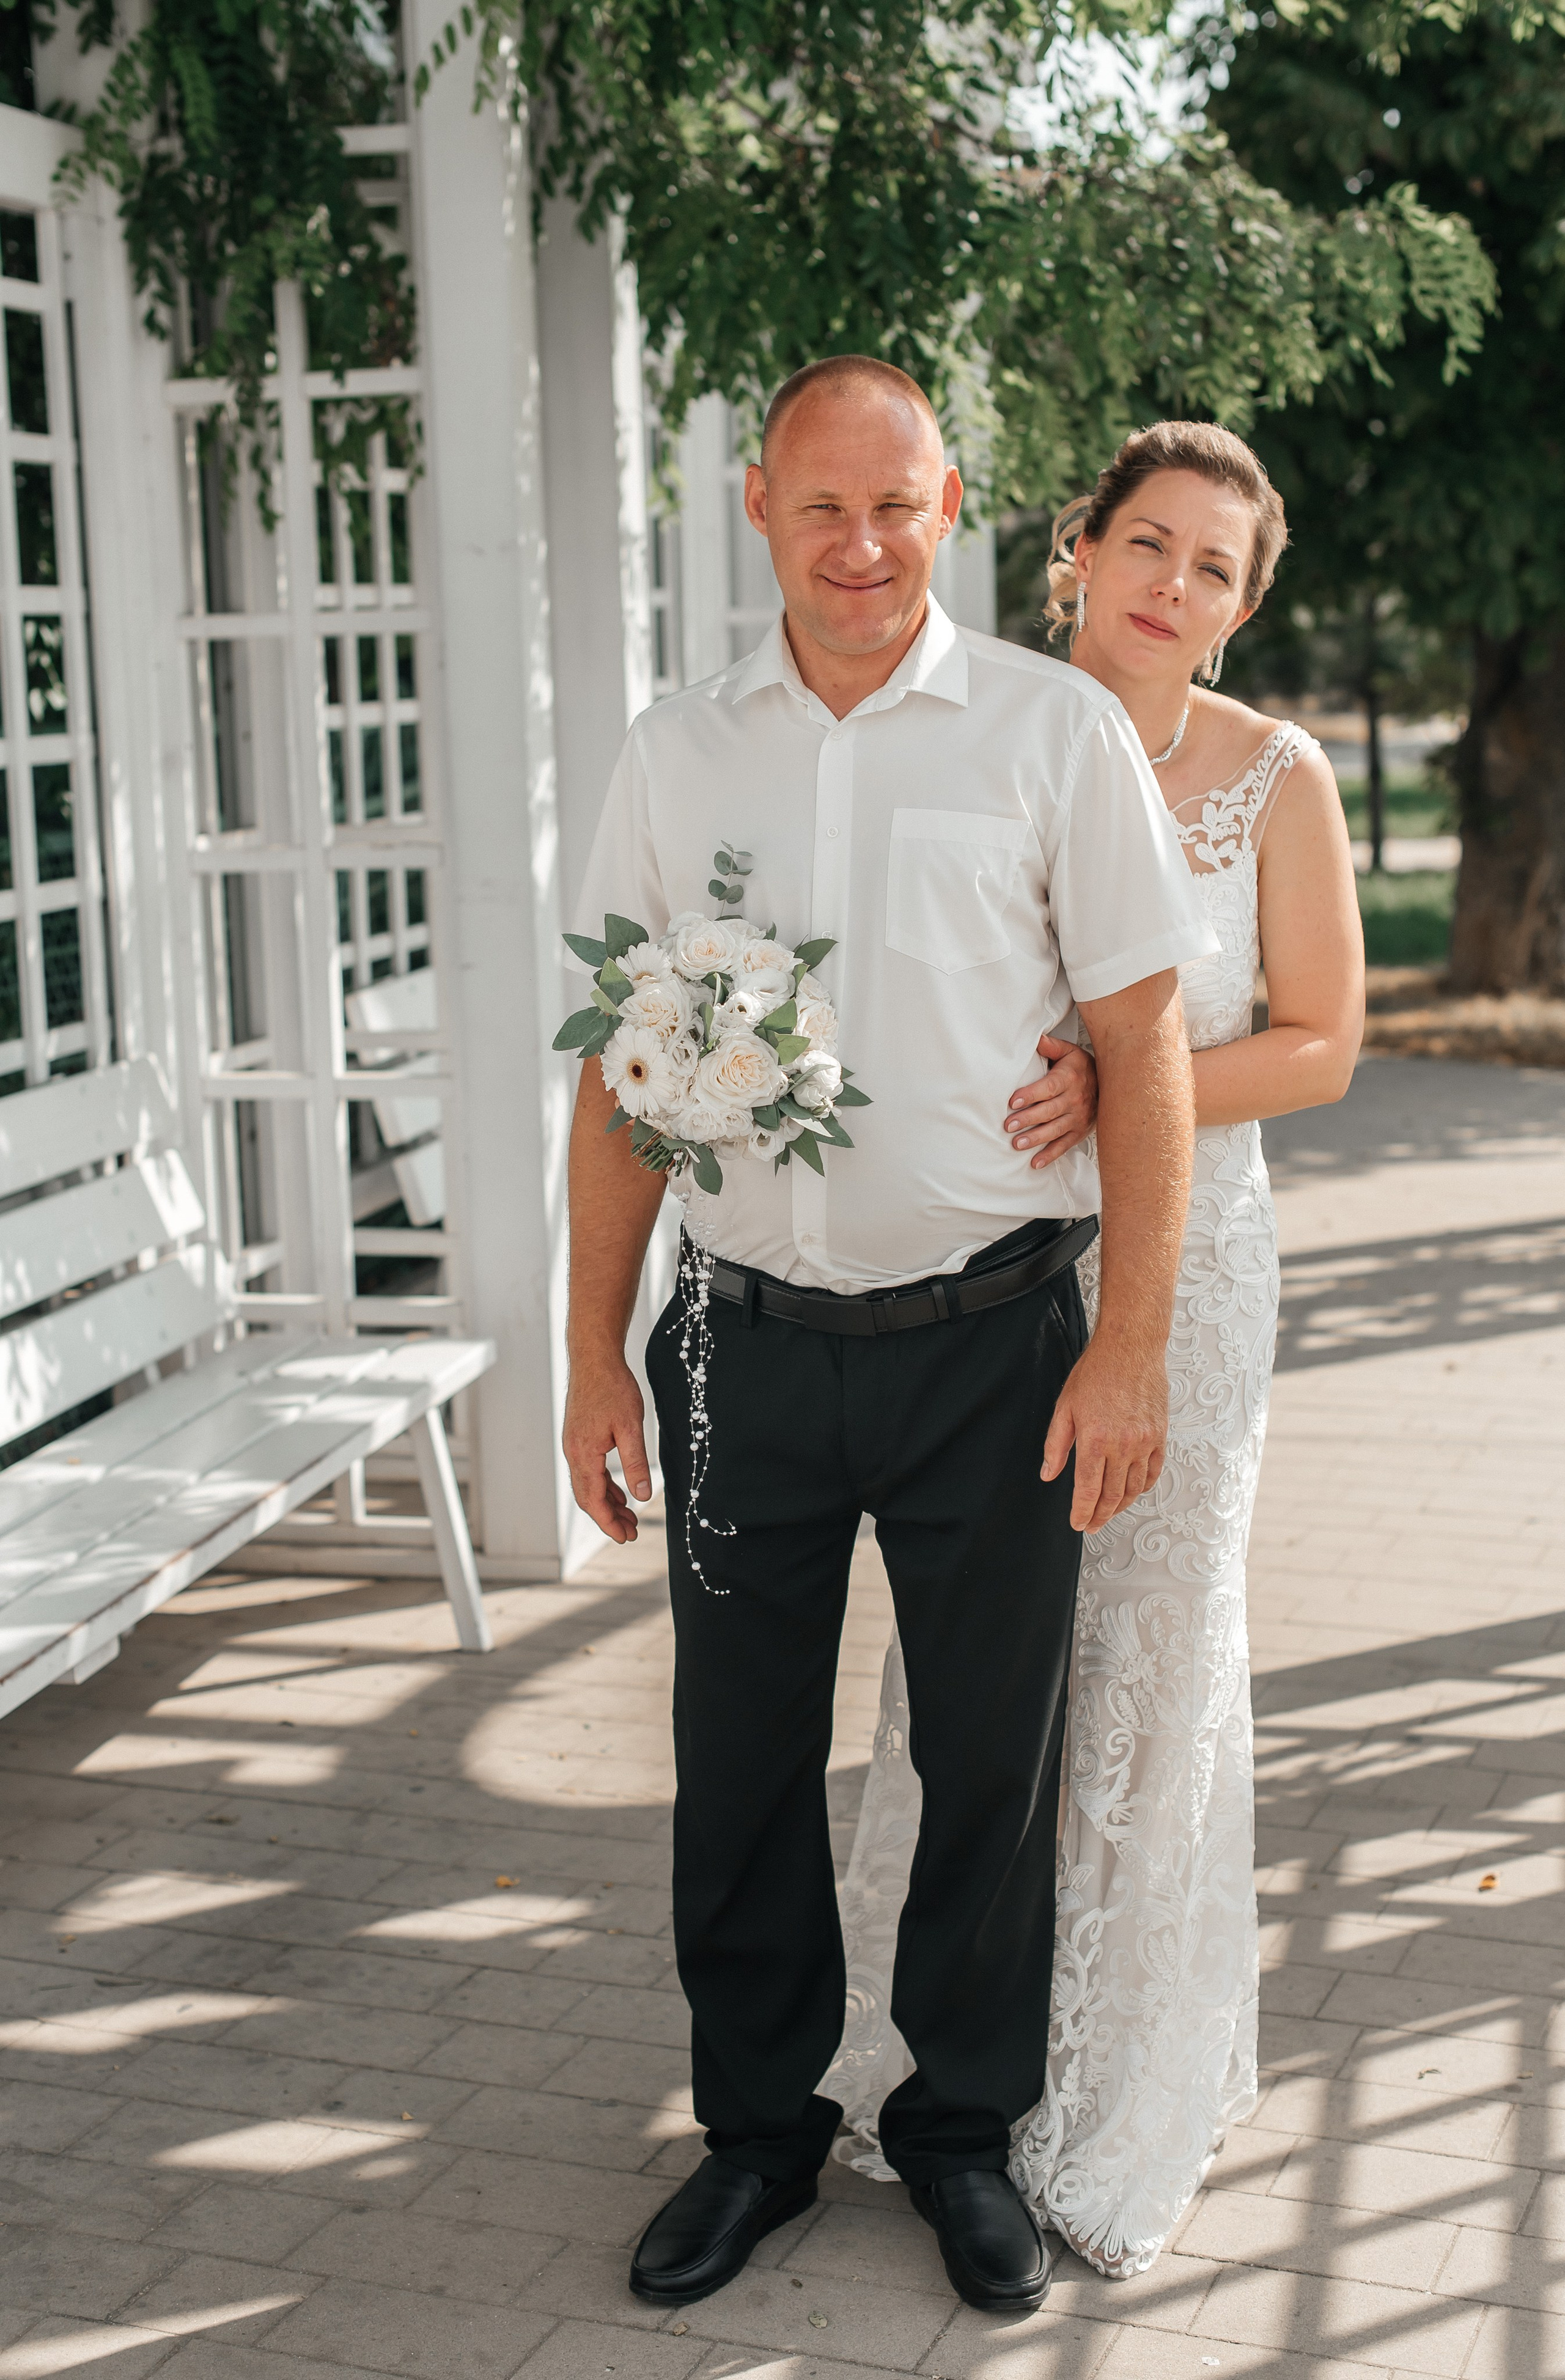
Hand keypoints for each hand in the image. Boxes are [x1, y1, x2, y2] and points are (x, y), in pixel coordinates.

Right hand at [563, 1351, 651, 1542]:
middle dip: (609, 1518)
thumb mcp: (631, 1427)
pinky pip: (590, 1471)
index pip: (593, 1500)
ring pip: (588, 1485)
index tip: (625, 1537)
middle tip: (631, 1533)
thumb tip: (643, 1496)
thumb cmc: (613, 1388)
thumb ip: (636, 1463)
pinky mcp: (579, 1438)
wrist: (594, 1359)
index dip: (609, 1522)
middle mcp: (574, 1453)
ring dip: (608, 1503)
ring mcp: (574, 1445)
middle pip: (588, 1497)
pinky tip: (619, 1491)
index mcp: (584, 1454)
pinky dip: (604, 1485)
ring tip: (629, 1517)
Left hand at [1003, 1035, 1098, 1168]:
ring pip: (1055, 1130)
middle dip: (1028, 1119)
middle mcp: (1074, 1100)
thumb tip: (1035, 1038)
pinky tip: (1035, 1163)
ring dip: (1035, 1138)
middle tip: (1008, 1125)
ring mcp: (1077, 1118)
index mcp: (1068, 1079)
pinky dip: (1050, 1155)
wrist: (1109, 1085)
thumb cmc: (1081, 1068)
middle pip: (1049, 1111)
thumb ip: (1051, 1046)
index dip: (1031, 1095)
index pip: (1048, 1087)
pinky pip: (1064, 1145)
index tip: (1013, 1101)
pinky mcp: (1079, 1132)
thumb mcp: (1069, 1052)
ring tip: (1017, 1144)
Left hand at [1040, 1335, 1167, 1532]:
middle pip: (1112, 1495)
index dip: (1081, 1512)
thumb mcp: (1065, 1407)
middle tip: (1091, 1525)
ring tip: (1109, 1513)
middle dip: (1100, 1516)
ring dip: (1121, 1506)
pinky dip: (1142, 1487)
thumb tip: (1048, 1474)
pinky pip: (1154, 1472)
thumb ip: (1055, 1445)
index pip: (1088, 1490)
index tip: (1077, 1523)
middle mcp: (1123, 1445)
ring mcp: (1145, 1442)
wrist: (1131, 1348)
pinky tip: (1132, 1491)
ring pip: (1134, 1488)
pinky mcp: (1160, 1435)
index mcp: (1095, 1439)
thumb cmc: (1095, 1373)